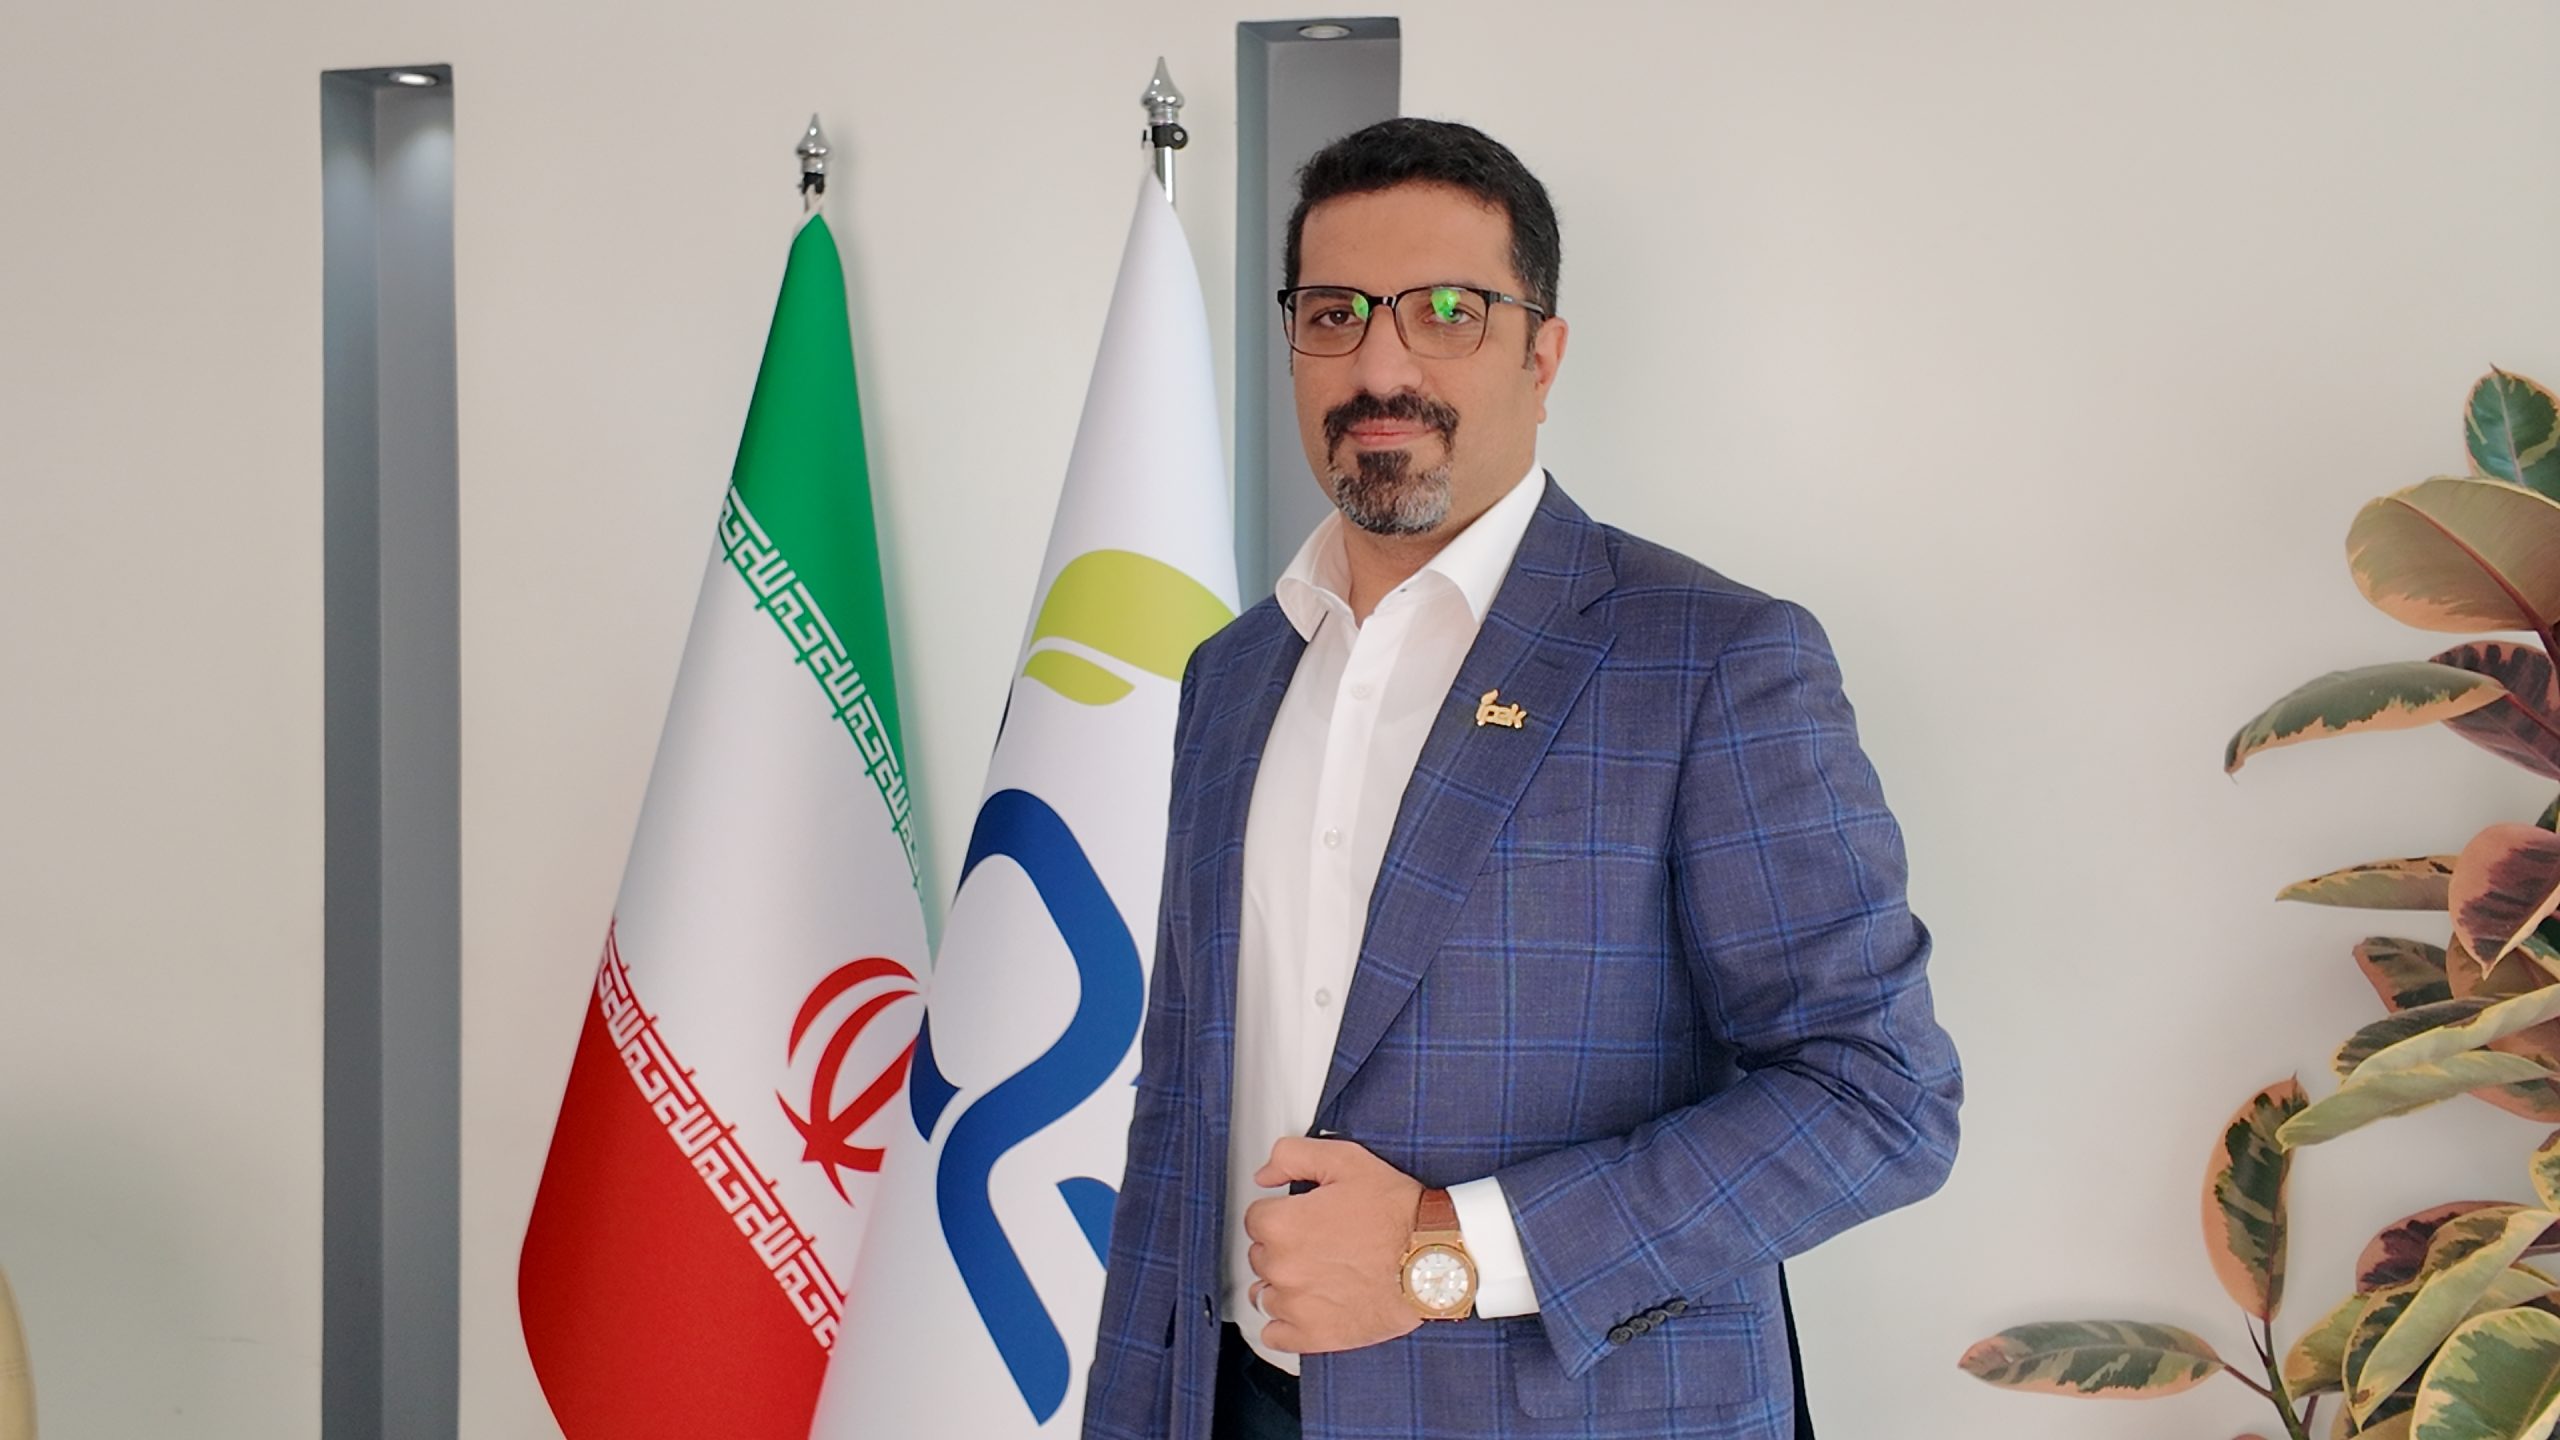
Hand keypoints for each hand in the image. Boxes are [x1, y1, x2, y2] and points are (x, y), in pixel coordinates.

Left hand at [1242, 1137, 1425, 1354]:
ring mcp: (1295, 1305)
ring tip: (1317, 1276)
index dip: (1281, 1214)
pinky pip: (1275, 1335)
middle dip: (1283, 1248)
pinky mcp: (1313, 1335)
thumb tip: (1264, 1174)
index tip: (1303, 1218)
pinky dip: (1285, 1323)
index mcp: (1282, 1224)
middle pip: (1260, 1256)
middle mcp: (1282, 1267)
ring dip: (1283, 1285)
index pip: (1256, 1218)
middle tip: (1319, 1243)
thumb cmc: (1398, 1214)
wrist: (1434, 1259)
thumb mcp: (1347, 1162)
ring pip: (1265, 1294)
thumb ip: (1293, 1156)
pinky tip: (1307, 1308)